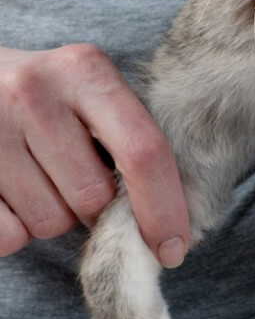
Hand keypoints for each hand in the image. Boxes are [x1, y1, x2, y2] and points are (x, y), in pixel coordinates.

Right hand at [0, 45, 188, 264]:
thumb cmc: (47, 95)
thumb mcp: (88, 90)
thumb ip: (127, 136)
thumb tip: (170, 225)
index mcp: (84, 69)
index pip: (142, 151)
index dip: (163, 209)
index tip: (174, 249)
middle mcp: (35, 92)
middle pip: (93, 197)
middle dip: (96, 208)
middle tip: (77, 178)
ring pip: (49, 223)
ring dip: (54, 217)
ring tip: (38, 177)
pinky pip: (7, 237)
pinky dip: (15, 231)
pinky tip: (9, 192)